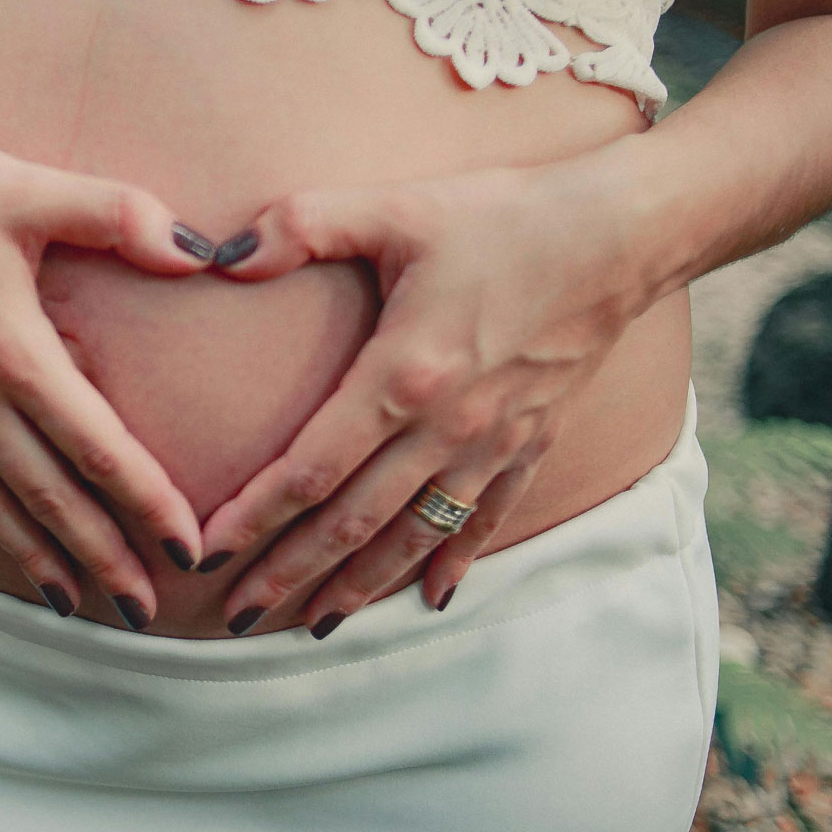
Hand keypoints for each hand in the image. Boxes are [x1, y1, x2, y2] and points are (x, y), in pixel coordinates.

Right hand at [0, 96, 214, 626]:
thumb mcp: (27, 186)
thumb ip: (116, 215)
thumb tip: (199, 252)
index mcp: (9, 349)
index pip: (94, 446)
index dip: (146, 502)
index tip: (188, 548)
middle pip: (45, 495)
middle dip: (100, 556)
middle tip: (147, 610)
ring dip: (28, 558)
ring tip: (71, 604)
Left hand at [197, 159, 653, 637]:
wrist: (625, 233)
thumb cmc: (503, 216)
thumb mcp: (395, 208)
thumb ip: (301, 226)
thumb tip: (217, 256)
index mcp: (404, 375)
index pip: (311, 467)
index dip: (254, 515)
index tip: (206, 553)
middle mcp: (448, 428)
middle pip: (352, 521)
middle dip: (289, 572)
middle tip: (236, 617)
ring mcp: (494, 443)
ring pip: (412, 535)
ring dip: (359, 584)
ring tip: (312, 624)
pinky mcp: (532, 442)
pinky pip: (484, 519)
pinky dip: (452, 561)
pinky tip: (429, 597)